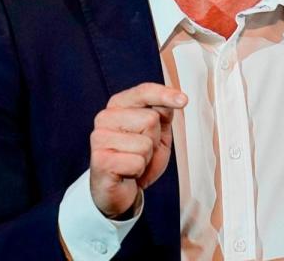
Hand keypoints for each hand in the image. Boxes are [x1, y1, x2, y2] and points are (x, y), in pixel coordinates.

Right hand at [89, 82, 187, 217]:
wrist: (121, 191)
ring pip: (145, 143)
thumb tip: (177, 98)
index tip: (184, 100)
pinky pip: (137, 162)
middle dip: (154, 140)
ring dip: (147, 158)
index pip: (144, 92)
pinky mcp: (100, 160)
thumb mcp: (158, 132)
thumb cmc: (139, 158)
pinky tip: (126, 173)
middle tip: (142, 151)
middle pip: (150, 119)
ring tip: (134, 161)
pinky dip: (139, 171)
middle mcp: (105, 117)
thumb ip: (163, 113)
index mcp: (118, 105)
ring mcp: (100, 138)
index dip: (164, 94)